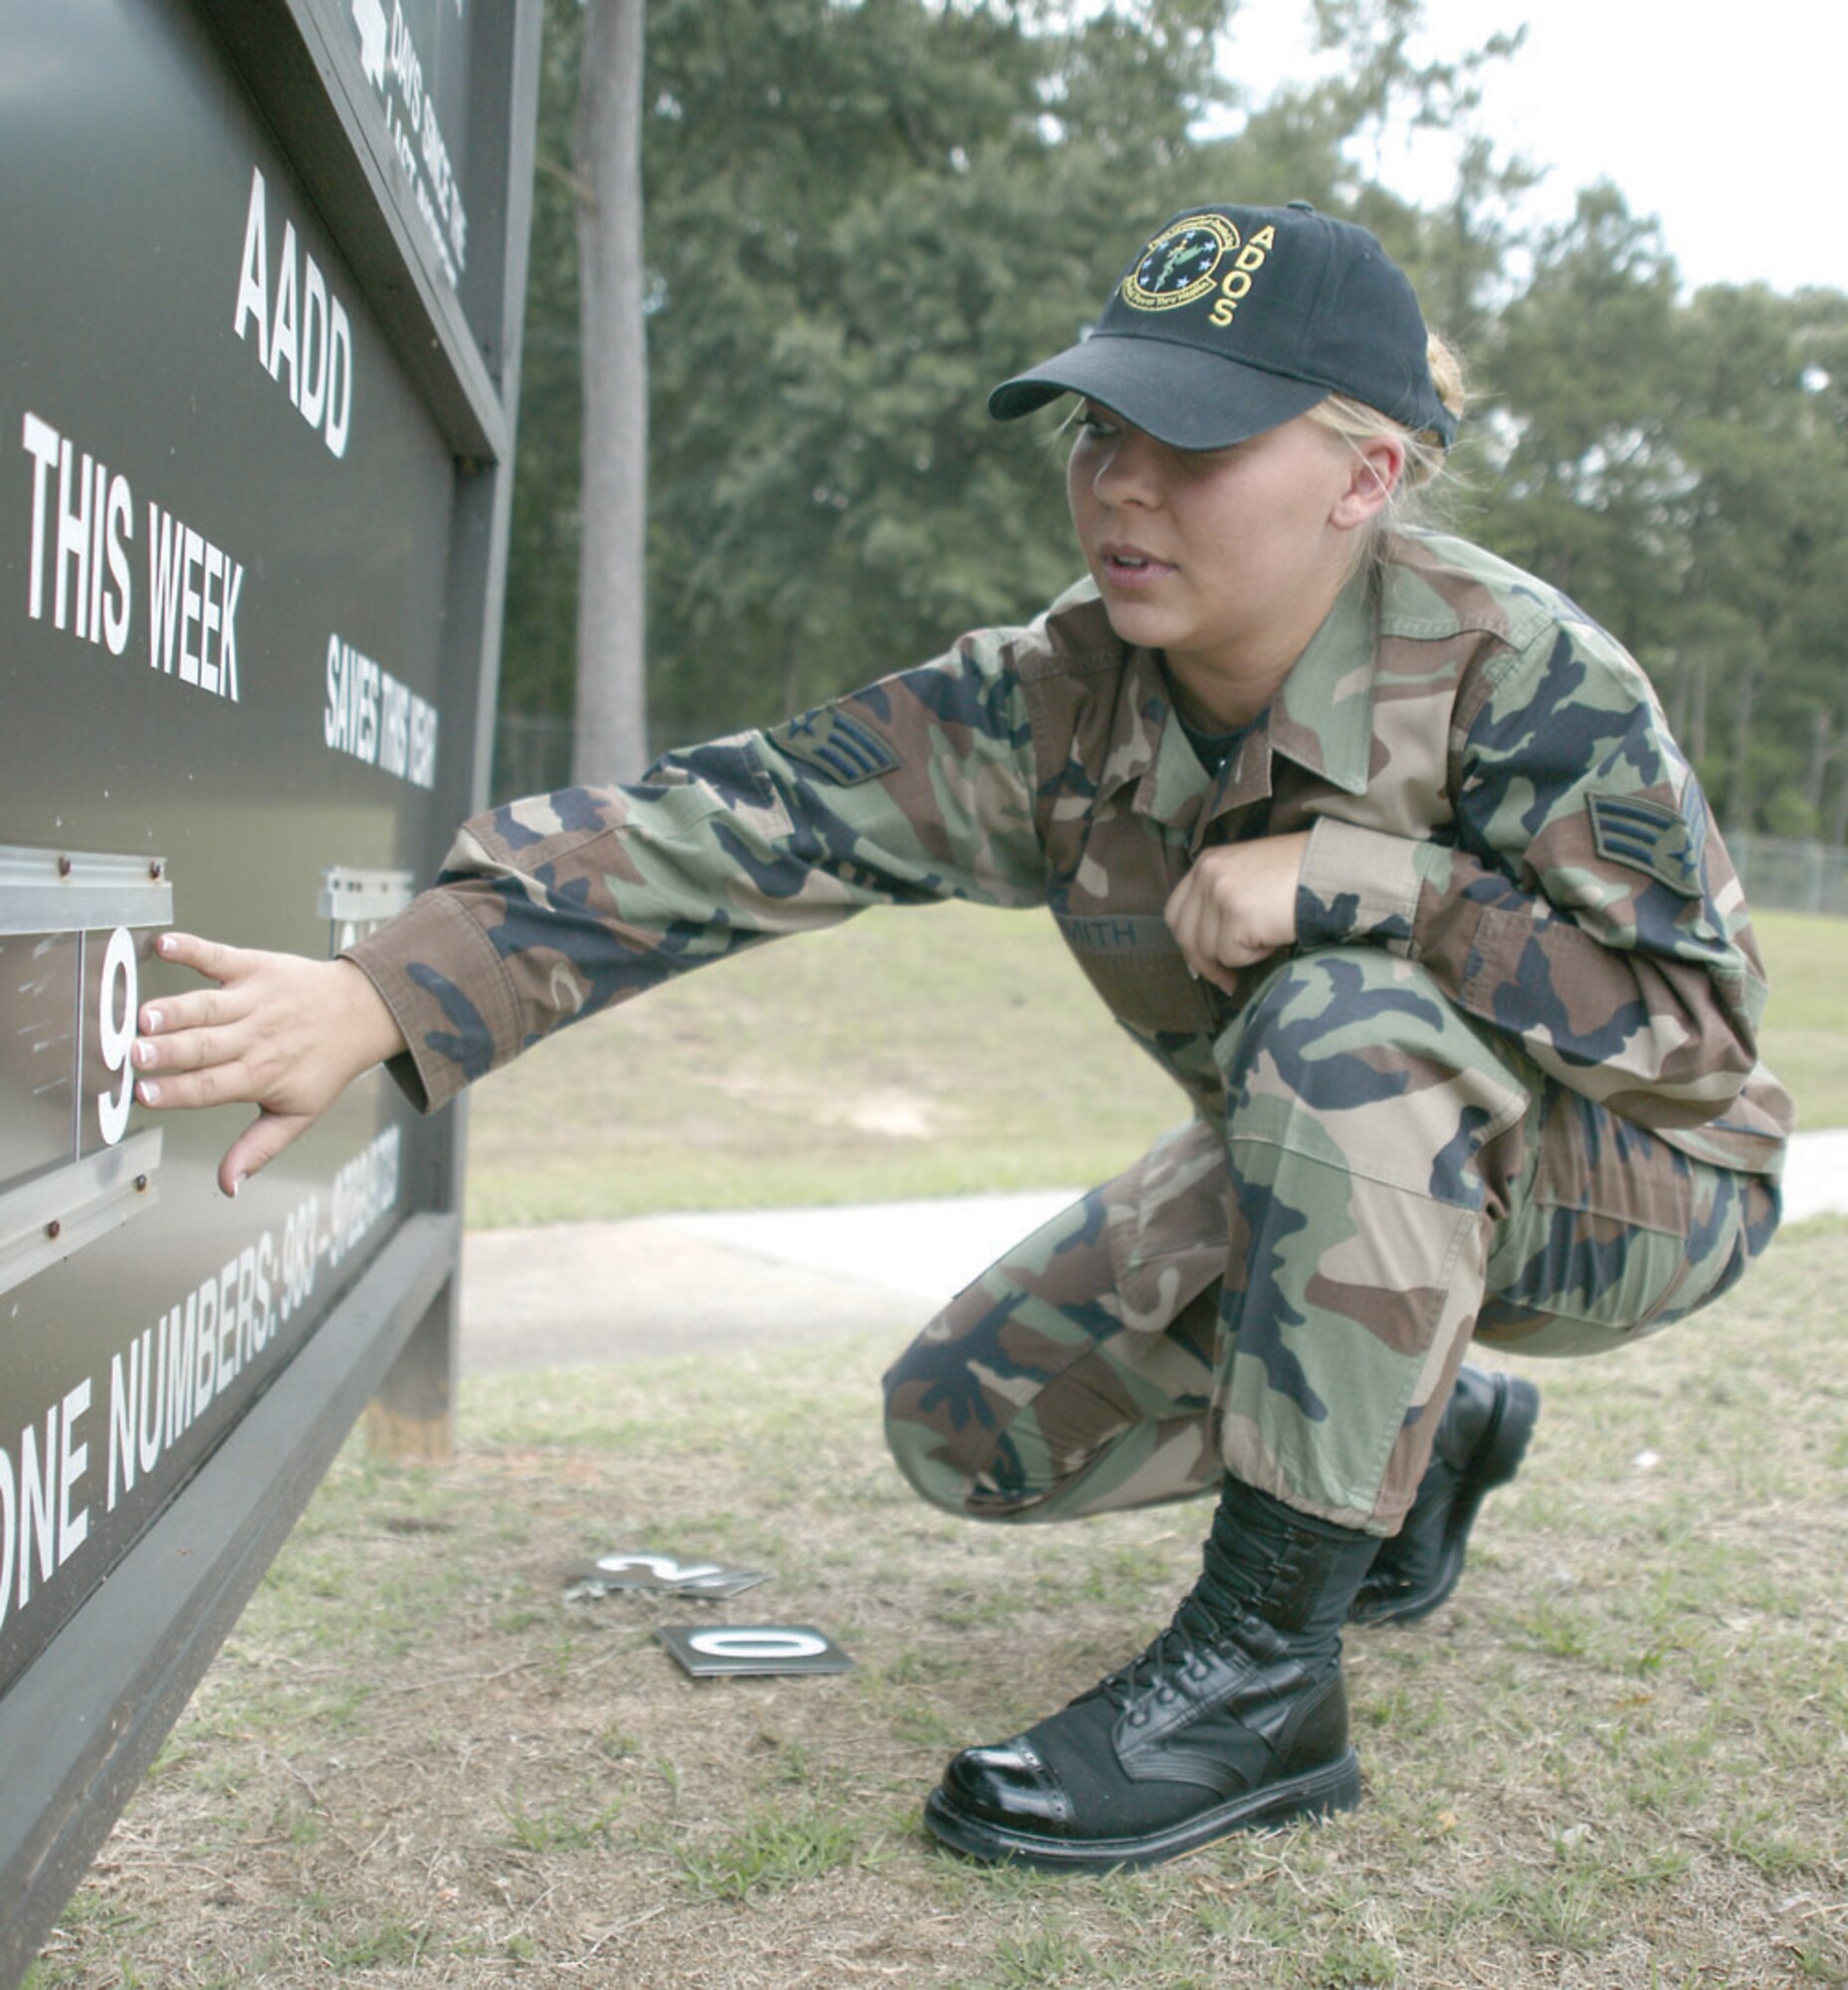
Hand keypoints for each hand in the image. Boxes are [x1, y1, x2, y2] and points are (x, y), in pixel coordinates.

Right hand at [134, 932, 406, 1193]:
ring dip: (174, 1010)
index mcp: (260, 1074)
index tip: (145, 1095)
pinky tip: (164, 944)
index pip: (212, 1086)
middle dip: (167, 1052)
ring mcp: (255, 999)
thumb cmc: (324, 1065)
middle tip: (133, 1054)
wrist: (361, 1012)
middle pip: (204, 1046)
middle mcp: (255, 1036)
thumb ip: (259, 1149)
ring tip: (143, 1016)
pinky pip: (219, 956)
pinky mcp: (255, 966)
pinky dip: (192, 949)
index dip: (177, 1092)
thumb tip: (229, 1185)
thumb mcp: (298, 1114)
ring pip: (207, 1006)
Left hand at [1164, 832, 1308, 992]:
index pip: (1176, 911)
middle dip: (1204, 963)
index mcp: (1208, 861)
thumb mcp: (1251, 878)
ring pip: (1209, 949)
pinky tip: (1275, 935)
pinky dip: (1256, 955)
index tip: (1205, 963)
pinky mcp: (1237, 913)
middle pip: (1185, 933)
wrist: (1338, 868)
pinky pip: (1233, 955)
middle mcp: (1208, 872)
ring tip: (1269, 936)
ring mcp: (1220, 892)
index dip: (1188, 942)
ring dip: (1239, 955)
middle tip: (1227, 981)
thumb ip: (1223, 902)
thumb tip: (1204, 954)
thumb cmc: (1303, 876)